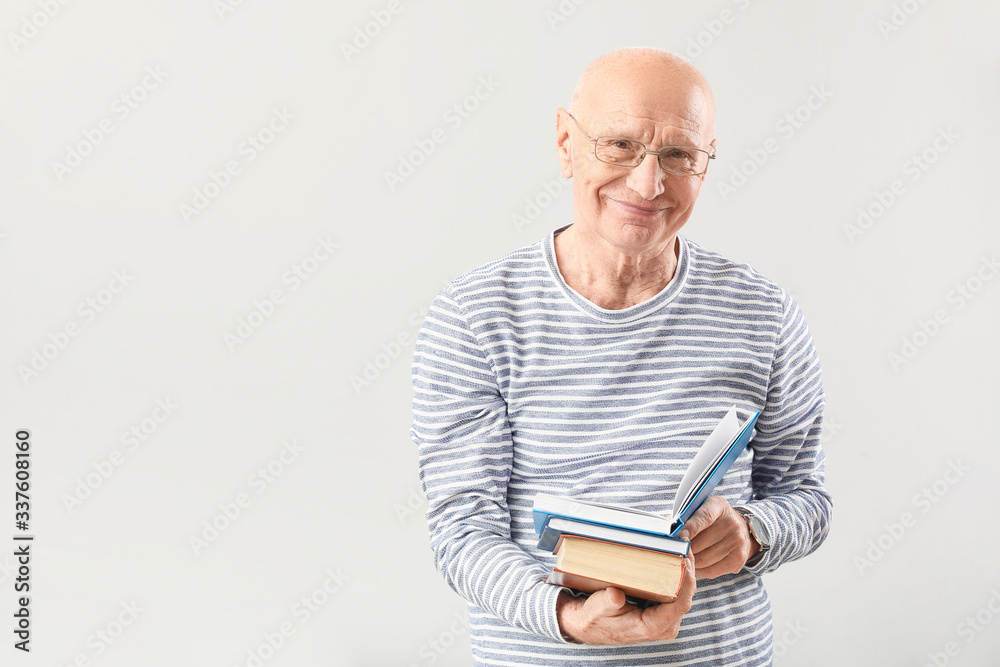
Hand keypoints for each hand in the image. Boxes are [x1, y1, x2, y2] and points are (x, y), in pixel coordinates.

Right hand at [555, 553, 695, 643]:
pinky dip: (678, 577)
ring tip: (681, 549)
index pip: (680, 604)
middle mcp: (663, 626)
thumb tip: (616, 596)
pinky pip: (677, 595)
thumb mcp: (597, 608)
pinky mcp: (662, 613)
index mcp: (651, 627)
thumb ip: (607, 603)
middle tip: (685, 547)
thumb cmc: (595, 617)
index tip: (685, 560)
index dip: (686, 581)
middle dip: (688, 571)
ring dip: (685, 573)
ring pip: (684, 595)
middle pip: (686, 597)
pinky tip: (675, 560)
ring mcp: (664, 620)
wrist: (589, 624)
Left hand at [679, 495, 757, 579]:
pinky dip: (700, 571)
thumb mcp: (701, 509)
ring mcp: (737, 542)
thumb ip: (685, 517)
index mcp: (719, 506)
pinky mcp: (738, 558)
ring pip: (704, 559)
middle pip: (701, 542)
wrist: (741, 528)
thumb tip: (668, 530)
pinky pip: (712, 571)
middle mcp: (732, 523)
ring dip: (690, 562)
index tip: (679, 536)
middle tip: (674, 552)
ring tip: (682, 560)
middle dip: (685, 549)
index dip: (691, 528)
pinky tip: (694, 567)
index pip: (705, 517)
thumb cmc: (712, 519)